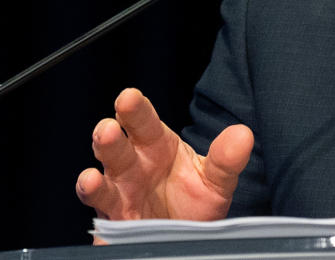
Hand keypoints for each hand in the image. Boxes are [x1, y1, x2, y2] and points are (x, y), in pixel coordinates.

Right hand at [75, 87, 253, 221]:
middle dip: (109, 136)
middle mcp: (133, 166)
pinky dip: (94, 202)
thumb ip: (226, 159)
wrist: (186, 236)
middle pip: (115, 147)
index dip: (135, 110)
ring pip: (101, 181)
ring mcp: (120, 194)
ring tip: (92, 176)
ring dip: (94, 176)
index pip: (143, 123)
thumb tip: (243, 135)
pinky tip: (91, 189)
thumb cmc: (195, 201)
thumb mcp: (216, 181)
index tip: (129, 97)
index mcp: (156, 146)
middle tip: (109, 128)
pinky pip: (101, 212)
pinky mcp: (116, 222)